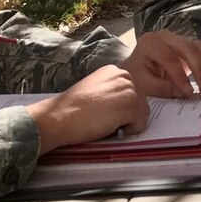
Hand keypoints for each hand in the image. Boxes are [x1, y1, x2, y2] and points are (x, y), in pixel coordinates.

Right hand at [25, 65, 149, 152]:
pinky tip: (108, 126)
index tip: (104, 110)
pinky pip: (139, 125)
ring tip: (105, 121)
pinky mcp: (131, 105)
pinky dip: (127, 131)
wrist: (59, 116)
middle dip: (127, 115)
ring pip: (141, 114)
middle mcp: (124, 76)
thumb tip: (123, 107)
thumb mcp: (94, 90)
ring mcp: (129, 89)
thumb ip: (111, 93)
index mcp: (114, 70)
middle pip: (140, 102)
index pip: (132, 93)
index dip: (121, 107)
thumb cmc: (71, 108)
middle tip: (104, 118)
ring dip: (127, 123)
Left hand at [121, 30, 200, 97]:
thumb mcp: (145, 84)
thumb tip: (186, 92)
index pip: (168, 57)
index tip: (188, 91)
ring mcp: (179, 39)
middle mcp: (165, 36)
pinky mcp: (189, 45)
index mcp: (150, 42)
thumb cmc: (139, 75)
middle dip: (198, 68)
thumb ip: (164, 88)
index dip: (180, 75)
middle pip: (187, 48)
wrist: (138, 68)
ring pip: (199, 46)